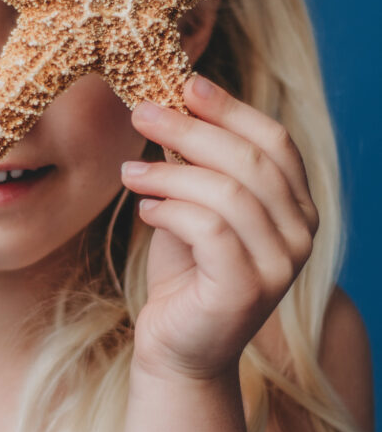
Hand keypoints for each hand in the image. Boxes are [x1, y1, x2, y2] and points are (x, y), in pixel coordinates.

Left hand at [119, 74, 318, 381]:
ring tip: (128, 172)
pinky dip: (170, 210)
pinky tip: (145, 210)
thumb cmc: (186, 272)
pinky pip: (209, 229)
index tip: (185, 84)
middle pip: (249, 161)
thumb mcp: (194, 206)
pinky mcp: (246, 290)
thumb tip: (172, 101)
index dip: (230, 108)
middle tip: (140, 113)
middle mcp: (301, 234)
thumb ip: (196, 164)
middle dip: (189, 129)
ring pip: (227, 192)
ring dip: (168, 172)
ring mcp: (280, 265)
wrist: (178, 347)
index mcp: (297, 206)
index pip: (274, 141)